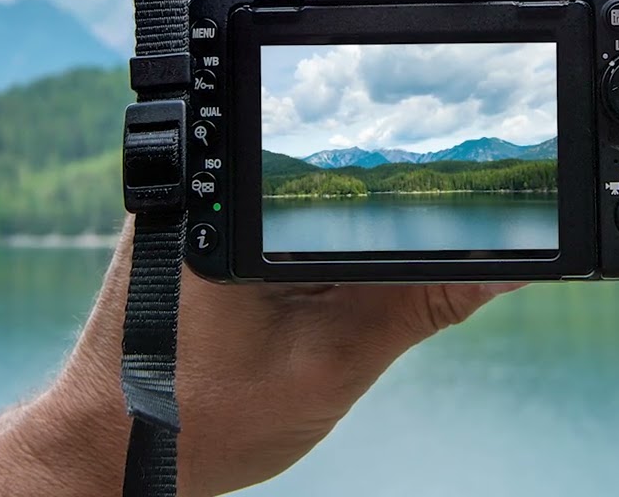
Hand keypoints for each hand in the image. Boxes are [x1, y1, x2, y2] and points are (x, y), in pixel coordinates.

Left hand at [0, 216, 516, 496]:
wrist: (113, 450)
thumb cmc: (204, 419)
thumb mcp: (332, 365)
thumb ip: (422, 306)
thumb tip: (505, 266)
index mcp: (234, 206)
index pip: (354, 168)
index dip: (424, 183)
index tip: (476, 205)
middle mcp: (208, 187)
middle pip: (336, 171)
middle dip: (397, 205)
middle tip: (437, 242)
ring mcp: (198, 206)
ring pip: (312, 194)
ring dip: (359, 227)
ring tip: (376, 274)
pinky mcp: (202, 232)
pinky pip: (283, 217)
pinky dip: (325, 243)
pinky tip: (339, 279)